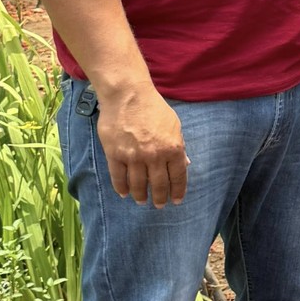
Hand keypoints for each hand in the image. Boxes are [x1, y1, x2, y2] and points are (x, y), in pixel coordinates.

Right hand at [96, 82, 187, 205]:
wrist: (127, 94)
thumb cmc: (153, 107)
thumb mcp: (174, 125)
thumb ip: (179, 146)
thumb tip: (184, 164)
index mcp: (173, 148)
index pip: (178, 177)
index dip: (177, 191)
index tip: (176, 201)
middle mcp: (154, 156)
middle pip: (158, 185)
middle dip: (159, 198)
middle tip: (158, 205)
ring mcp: (134, 157)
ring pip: (137, 185)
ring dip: (140, 196)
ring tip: (141, 201)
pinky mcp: (115, 154)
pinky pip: (118, 177)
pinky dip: (121, 188)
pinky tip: (124, 193)